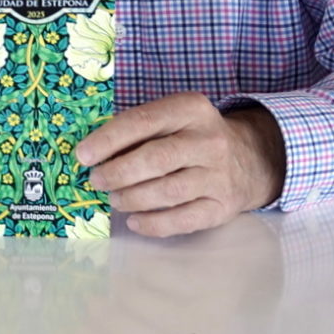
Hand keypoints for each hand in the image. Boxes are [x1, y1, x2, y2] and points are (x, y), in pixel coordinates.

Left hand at [76, 94, 286, 236]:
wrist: (249, 159)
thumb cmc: (192, 137)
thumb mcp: (172, 119)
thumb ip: (137, 130)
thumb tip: (91, 153)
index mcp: (191, 109)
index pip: (144, 121)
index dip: (109, 140)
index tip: (83, 155)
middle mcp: (209, 141)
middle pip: (155, 159)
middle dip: (118, 172)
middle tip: (97, 180)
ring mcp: (219, 175)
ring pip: (168, 192)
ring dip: (132, 198)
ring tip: (115, 199)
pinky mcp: (223, 206)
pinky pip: (183, 220)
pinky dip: (153, 223)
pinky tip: (134, 221)